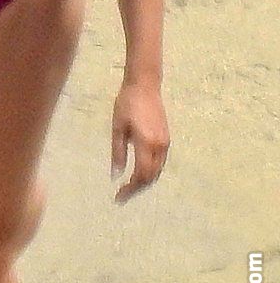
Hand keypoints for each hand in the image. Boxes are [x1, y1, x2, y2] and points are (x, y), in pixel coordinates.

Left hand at [111, 78, 168, 202]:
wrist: (144, 85)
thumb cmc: (126, 104)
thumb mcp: (118, 128)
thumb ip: (118, 153)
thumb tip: (116, 176)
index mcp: (146, 144)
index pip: (141, 175)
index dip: (131, 189)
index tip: (119, 197)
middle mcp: (160, 146)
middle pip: (151, 177)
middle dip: (137, 189)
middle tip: (122, 196)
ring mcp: (165, 143)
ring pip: (157, 171)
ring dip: (144, 181)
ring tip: (129, 187)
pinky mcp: (166, 139)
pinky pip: (160, 163)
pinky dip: (150, 172)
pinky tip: (139, 173)